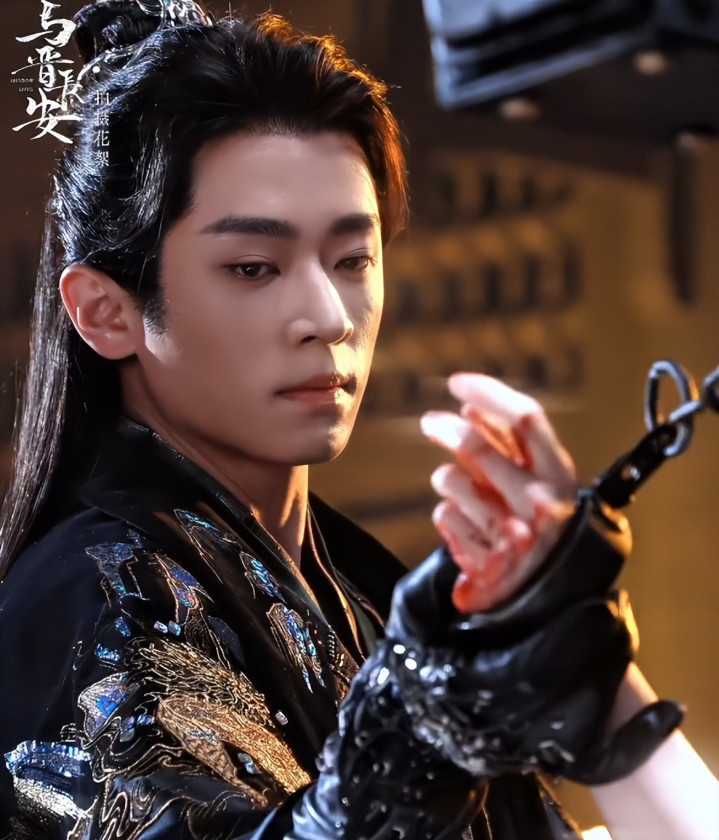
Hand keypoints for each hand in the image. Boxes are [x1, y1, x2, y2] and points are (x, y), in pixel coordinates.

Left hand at [421, 373, 577, 611]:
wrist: (552, 602)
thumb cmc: (542, 528)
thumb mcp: (539, 484)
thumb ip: (508, 448)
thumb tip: (468, 408)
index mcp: (560, 476)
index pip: (526, 419)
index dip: (487, 393)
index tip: (456, 382)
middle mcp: (541, 502)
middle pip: (480, 448)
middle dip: (446, 429)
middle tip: (429, 422)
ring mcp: (513, 534)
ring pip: (453, 482)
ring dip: (446, 479)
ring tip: (456, 489)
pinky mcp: (486, 563)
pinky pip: (445, 518)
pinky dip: (447, 516)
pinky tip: (462, 524)